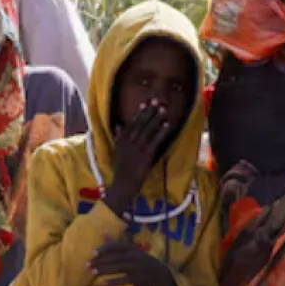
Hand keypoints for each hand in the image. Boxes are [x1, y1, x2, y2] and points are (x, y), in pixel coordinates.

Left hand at [91, 239, 180, 285]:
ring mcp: (136, 267)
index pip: (116, 246)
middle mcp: (134, 256)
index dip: (104, 249)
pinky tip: (105, 283)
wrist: (159, 274)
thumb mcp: (131, 250)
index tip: (92, 252)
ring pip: (118, 267)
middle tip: (87, 264)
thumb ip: (116, 243)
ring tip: (93, 272)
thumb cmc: (141, 260)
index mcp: (131, 248)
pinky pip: (125, 279)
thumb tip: (103, 232)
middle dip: (100, 260)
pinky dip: (115, 281)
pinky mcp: (138, 278)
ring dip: (104, 270)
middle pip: (114, 257)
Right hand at [104, 100, 170, 214]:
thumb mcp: (116, 152)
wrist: (123, 184)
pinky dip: (161, 131)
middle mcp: (129, 141)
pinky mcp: (146, 155)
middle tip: (156, 101)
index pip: (130, 123)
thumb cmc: (121, 170)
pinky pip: (155, 140)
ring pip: (148, 129)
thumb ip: (118, 138)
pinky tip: (167, 125)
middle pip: (140, 123)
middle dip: (149, 111)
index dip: (138, 113)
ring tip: (163, 109)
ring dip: (156, 118)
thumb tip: (118, 126)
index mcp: (121, 140)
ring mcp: (137, 147)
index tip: (144, 104)